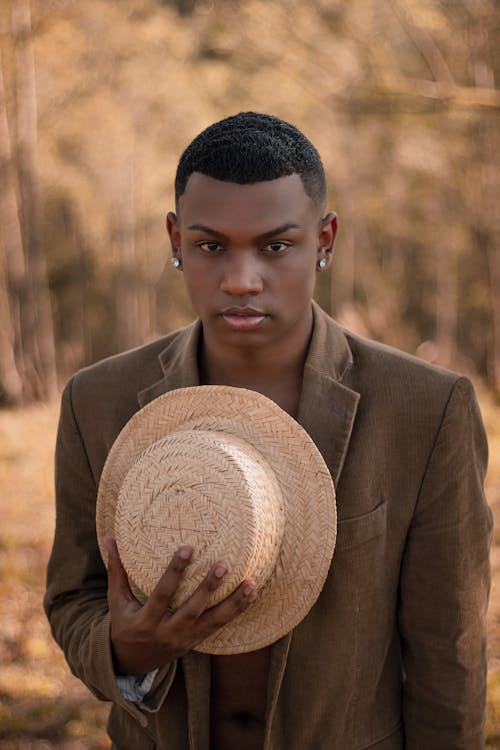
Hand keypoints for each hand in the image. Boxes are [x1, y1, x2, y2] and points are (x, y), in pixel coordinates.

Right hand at [104, 538, 256, 675]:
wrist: (133, 664)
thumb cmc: (125, 624)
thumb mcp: (116, 601)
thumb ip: (116, 570)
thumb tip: (109, 537)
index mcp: (146, 622)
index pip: (163, 594)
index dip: (175, 572)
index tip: (187, 548)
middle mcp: (168, 633)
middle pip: (192, 610)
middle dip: (208, 589)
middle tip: (223, 565)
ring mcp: (186, 639)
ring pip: (213, 622)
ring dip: (234, 603)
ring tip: (251, 584)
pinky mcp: (198, 641)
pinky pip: (221, 626)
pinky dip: (237, 610)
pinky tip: (252, 593)